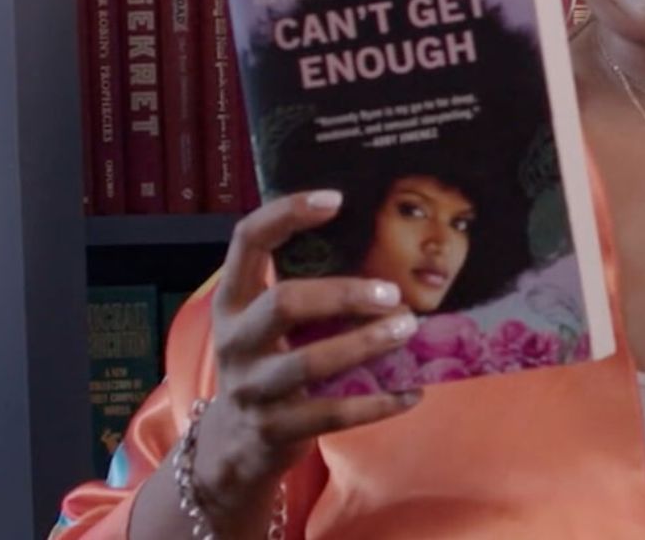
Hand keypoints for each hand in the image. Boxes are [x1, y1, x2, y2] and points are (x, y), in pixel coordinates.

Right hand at [194, 191, 422, 531]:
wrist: (234, 445)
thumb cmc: (268, 363)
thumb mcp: (264, 323)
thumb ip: (302, 288)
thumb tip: (376, 247)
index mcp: (232, 301)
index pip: (247, 241)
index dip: (287, 214)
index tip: (336, 199)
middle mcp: (235, 341)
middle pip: (284, 303)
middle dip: (343, 294)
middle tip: (392, 292)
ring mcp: (252, 389)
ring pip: (310, 363)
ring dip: (365, 344)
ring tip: (408, 329)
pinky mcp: (276, 429)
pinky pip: (333, 413)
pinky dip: (378, 402)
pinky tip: (412, 391)